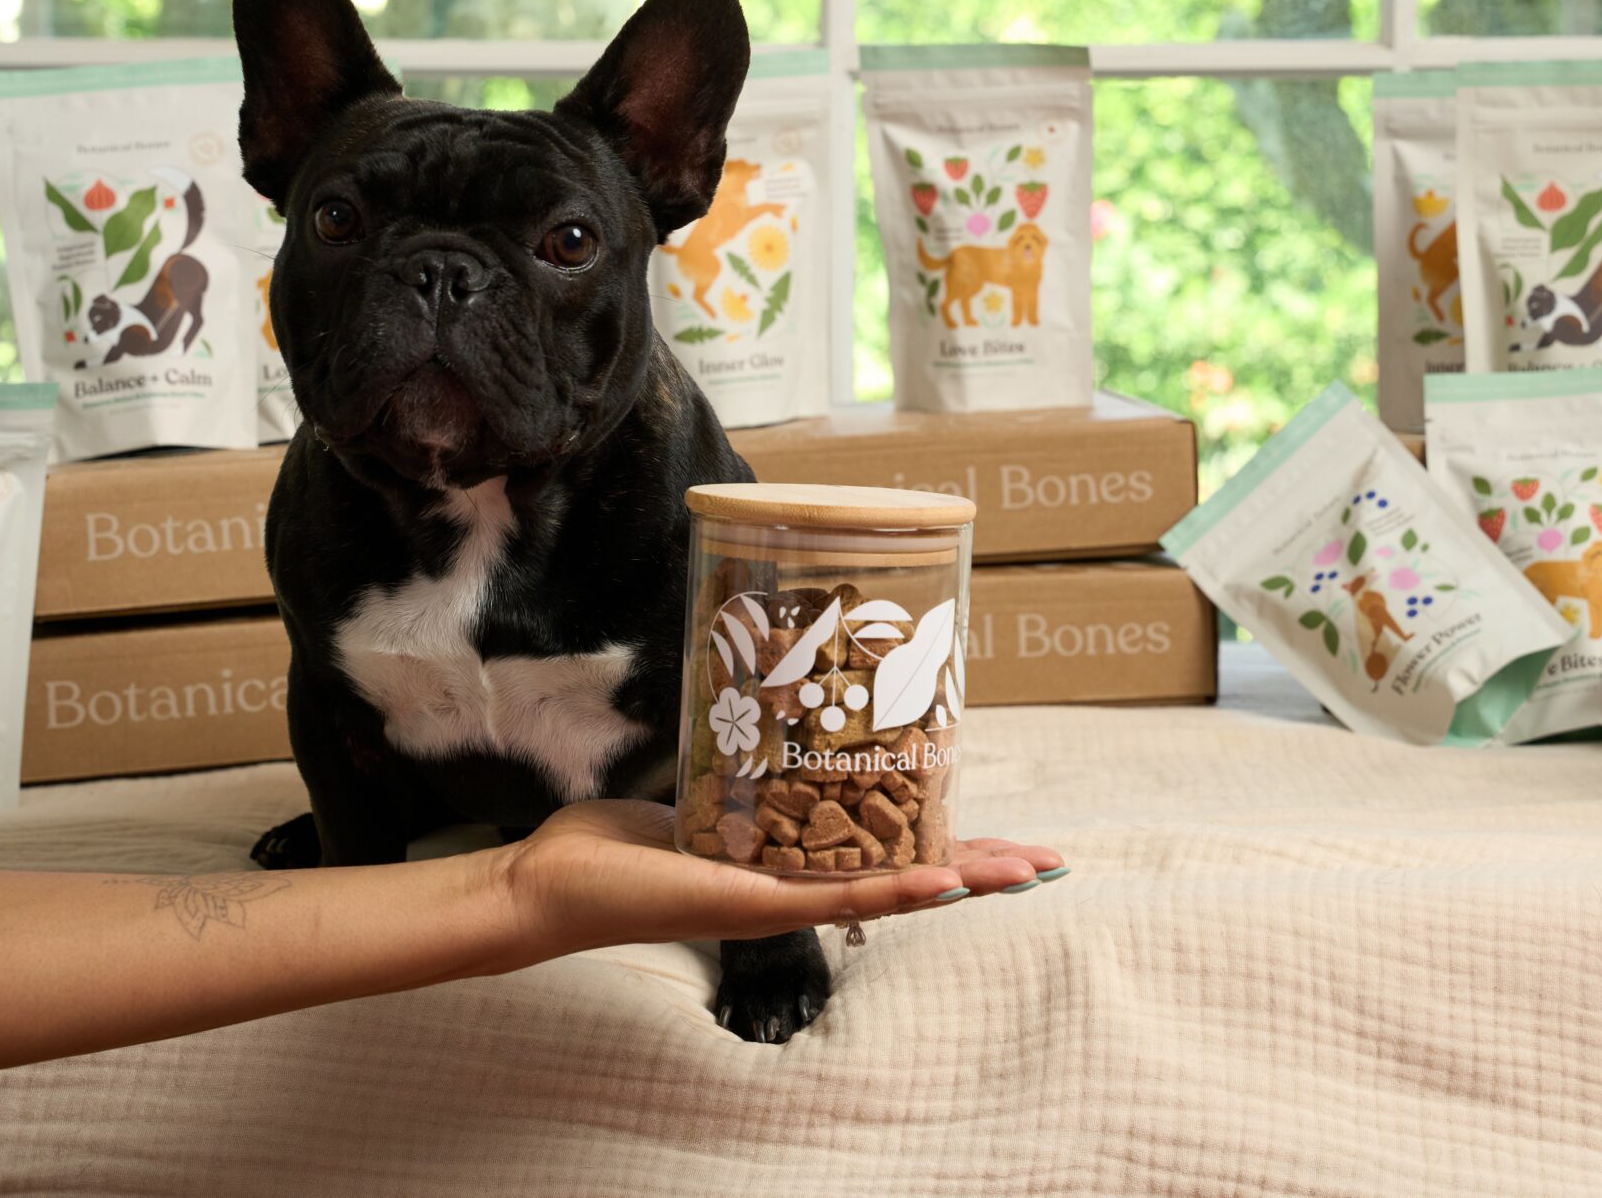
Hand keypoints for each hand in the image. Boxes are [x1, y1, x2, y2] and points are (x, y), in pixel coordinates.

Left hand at [486, 800, 1063, 964]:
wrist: (553, 885)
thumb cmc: (615, 845)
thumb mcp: (697, 789)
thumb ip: (738, 759)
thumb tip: (765, 695)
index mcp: (792, 862)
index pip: (888, 853)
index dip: (951, 844)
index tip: (1008, 837)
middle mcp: (797, 888)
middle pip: (909, 877)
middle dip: (980, 867)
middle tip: (1048, 862)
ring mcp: (782, 902)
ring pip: (891, 889)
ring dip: (961, 878)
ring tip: (1022, 871)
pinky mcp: (755, 906)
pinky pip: (839, 897)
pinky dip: (897, 890)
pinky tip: (944, 885)